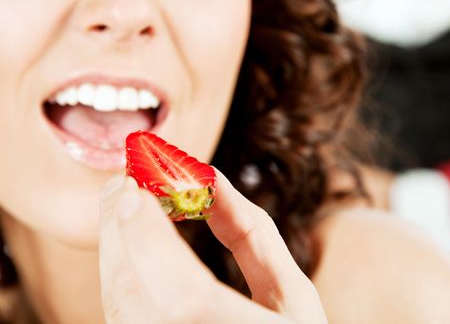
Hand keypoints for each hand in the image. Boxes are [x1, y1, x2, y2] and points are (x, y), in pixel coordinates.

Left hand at [99, 169, 326, 323]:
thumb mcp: (294, 294)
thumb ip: (255, 233)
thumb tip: (211, 178)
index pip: (185, 296)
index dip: (153, 240)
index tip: (136, 190)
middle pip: (135, 293)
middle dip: (121, 227)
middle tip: (127, 178)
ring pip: (118, 301)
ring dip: (116, 242)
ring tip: (127, 200)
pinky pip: (122, 309)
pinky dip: (119, 265)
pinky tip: (130, 236)